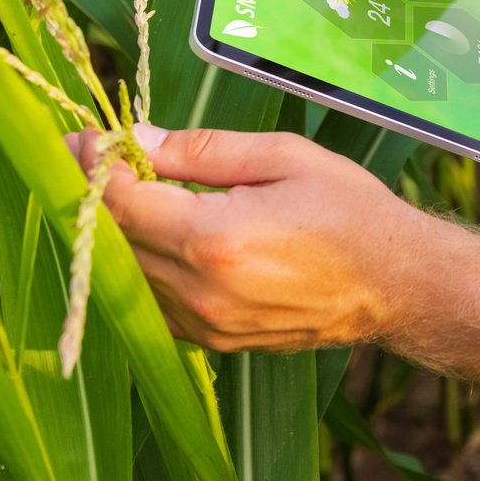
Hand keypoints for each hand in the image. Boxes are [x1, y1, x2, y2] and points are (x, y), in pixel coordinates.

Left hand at [66, 123, 429, 352]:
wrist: (396, 284)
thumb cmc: (349, 210)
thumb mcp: (284, 156)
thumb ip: (202, 149)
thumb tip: (137, 137)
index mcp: (216, 239)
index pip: (121, 203)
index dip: (93, 166)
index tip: (83, 137)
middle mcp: (201, 292)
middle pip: (113, 243)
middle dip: (99, 196)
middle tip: (96, 156)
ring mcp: (206, 326)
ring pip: (127, 278)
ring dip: (120, 235)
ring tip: (134, 192)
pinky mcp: (214, 343)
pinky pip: (153, 305)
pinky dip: (146, 268)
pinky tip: (164, 236)